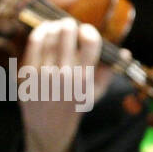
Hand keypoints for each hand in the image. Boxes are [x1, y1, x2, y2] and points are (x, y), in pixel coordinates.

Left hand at [18, 17, 110, 151]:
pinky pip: (33, 45)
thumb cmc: (75, 105)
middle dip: (70, 25)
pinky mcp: (27, 75)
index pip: (90, 41)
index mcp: (85, 77)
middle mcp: (64, 74)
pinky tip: (44, 29)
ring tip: (57, 26)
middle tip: (70, 25)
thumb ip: (109, 71)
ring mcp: (43, 74)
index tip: (86, 31)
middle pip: (67, 33)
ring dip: (54, 26)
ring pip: (49, 36)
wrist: (49, 126)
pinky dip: (39, 32)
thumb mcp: (96, 92)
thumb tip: (124, 52)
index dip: (88, 31)